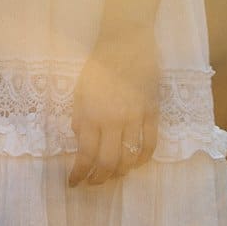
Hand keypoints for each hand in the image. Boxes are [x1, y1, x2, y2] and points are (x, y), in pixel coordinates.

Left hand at [68, 28, 159, 187]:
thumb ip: (80, 117)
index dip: (79, 174)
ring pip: (130, 157)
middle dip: (99, 179)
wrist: (126, 41)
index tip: (74, 183)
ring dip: (121, 172)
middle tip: (93, 183)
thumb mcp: (79, 90)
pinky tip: (137, 163)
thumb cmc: (98, 64)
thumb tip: (82, 141)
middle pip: (109, 162)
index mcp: (91, 114)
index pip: (86, 155)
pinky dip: (144, 159)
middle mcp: (114, 120)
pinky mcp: (152, 112)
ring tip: (113, 175)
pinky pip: (151, 143)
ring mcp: (136, 117)